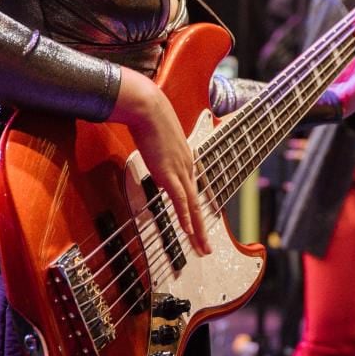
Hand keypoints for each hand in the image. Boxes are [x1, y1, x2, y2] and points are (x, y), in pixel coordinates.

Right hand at [109, 66, 210, 255]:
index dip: (196, 211)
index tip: (198, 226)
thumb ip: (157, 148)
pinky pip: (179, 200)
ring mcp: (180, 170)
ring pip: (193, 206)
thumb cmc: (149, 116)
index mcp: (185, 159)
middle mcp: (187, 166)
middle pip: (198, 204)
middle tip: (207, 248)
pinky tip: (188, 231)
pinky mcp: (169, 172)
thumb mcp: (156, 137)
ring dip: (197, 230)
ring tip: (202, 248)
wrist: (147, 107)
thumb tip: (151, 151)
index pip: (193, 191)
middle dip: (202, 229)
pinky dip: (185, 216)